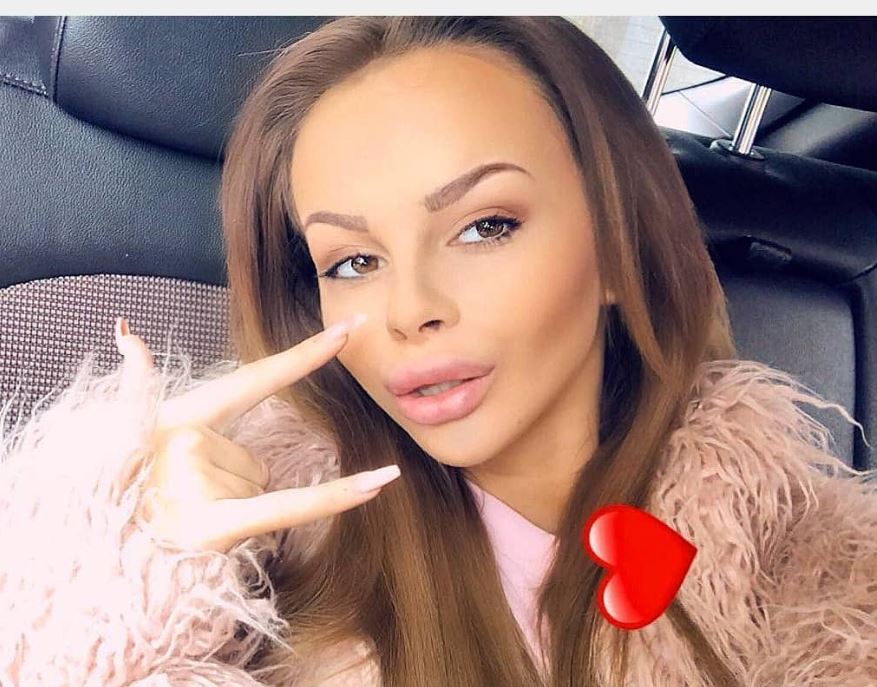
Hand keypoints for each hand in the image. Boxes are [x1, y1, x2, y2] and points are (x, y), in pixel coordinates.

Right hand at [113, 314, 399, 553]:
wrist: (85, 549)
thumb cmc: (112, 488)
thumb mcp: (124, 432)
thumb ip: (135, 378)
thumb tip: (125, 328)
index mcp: (179, 418)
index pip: (256, 380)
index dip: (305, 354)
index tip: (350, 328)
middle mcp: (191, 445)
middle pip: (257, 461)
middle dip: (231, 483)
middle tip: (184, 500)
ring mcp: (201, 486)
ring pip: (260, 488)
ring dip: (230, 508)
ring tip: (183, 520)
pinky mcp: (214, 528)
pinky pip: (291, 506)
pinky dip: (338, 496)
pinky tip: (382, 481)